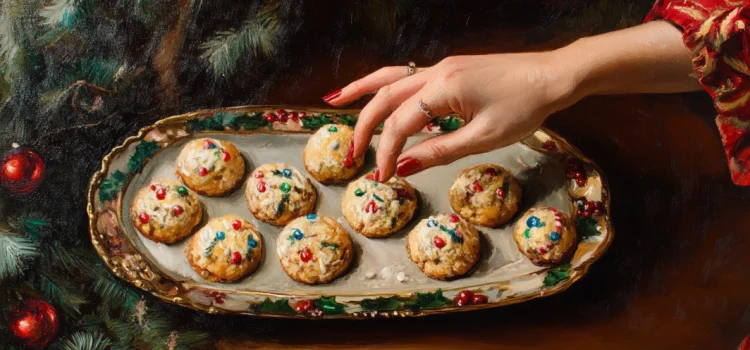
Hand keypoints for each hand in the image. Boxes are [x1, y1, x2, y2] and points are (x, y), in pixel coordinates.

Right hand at [323, 52, 579, 181]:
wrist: (554, 75)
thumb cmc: (525, 106)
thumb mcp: (484, 138)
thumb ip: (439, 151)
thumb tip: (405, 167)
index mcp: (443, 88)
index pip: (399, 124)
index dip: (386, 153)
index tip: (382, 178)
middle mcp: (436, 72)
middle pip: (385, 97)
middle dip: (363, 127)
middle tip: (350, 156)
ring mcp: (442, 67)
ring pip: (391, 78)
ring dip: (363, 92)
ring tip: (336, 100)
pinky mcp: (451, 69)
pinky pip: (409, 77)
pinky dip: (387, 86)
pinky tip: (381, 95)